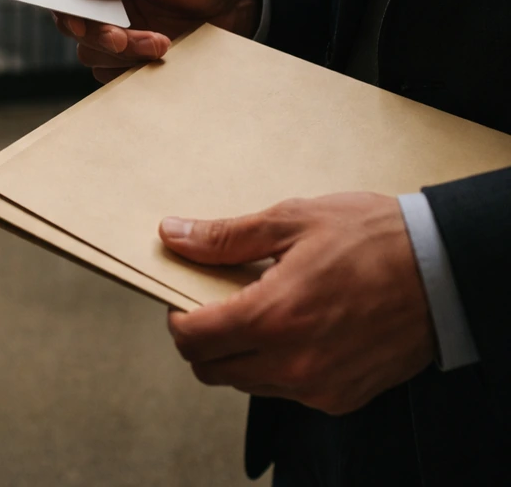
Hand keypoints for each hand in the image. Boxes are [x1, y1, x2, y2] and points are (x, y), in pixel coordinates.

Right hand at [52, 0, 258, 82]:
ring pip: (91, 52)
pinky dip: (132, 69)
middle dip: (97, 35)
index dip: (62, 2)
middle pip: (72, 23)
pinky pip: (110, 72)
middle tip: (124, 40)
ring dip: (124, 54)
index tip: (78, 20)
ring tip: (163, 43)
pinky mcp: (126, 55)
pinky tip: (163, 53)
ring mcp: (112, 28)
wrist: (235, 3)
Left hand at [159, 193, 435, 415]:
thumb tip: (174, 234)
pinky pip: (286, 392)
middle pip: (211, 369)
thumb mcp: (291, 221)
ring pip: (246, 383)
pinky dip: (275, 367)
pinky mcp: (341, 398)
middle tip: (218, 305)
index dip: (178, 318)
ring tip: (262, 312)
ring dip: (238, 354)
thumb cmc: (372, 238)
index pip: (193, 339)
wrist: (445, 269)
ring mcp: (318, 387)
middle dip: (202, 339)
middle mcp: (292, 363)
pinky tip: (295, 331)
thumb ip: (225, 237)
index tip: (186, 298)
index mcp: (273, 317)